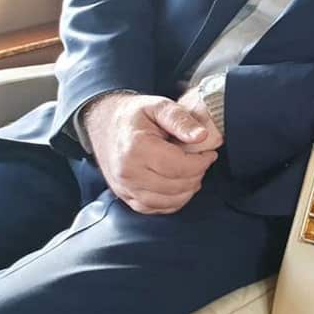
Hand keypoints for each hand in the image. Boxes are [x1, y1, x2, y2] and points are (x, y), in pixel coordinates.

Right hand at [83, 93, 219, 214]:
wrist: (104, 123)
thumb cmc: (134, 115)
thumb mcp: (158, 105)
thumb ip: (181, 120)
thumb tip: (202, 136)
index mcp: (136, 148)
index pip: (180, 166)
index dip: (202, 162)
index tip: (209, 153)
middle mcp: (127, 172)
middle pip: (176, 186)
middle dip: (197, 174)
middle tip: (201, 161)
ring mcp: (124, 187)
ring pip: (168, 201)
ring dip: (188, 189)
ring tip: (192, 172)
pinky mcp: (125, 197)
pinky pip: (156, 208)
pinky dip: (173, 201)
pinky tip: (179, 184)